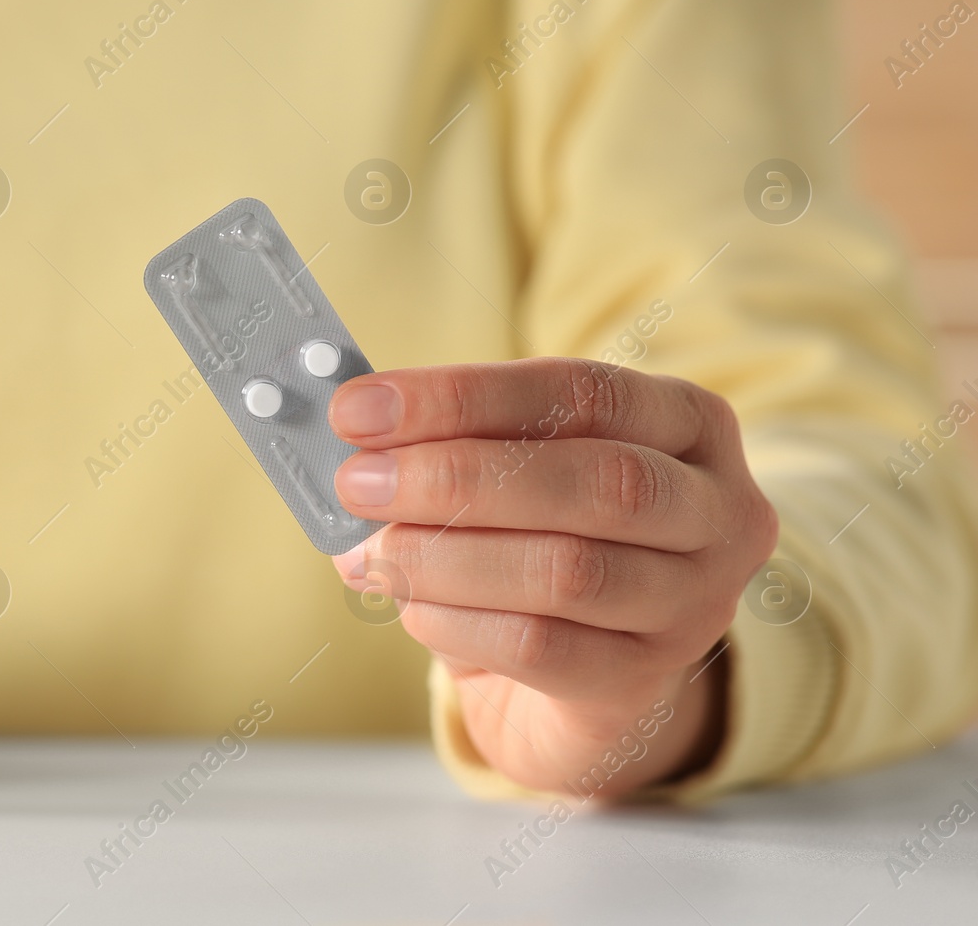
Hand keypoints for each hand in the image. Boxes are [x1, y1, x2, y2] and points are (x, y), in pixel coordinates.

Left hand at [328, 359, 777, 795]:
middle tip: (358, 481)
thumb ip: (451, 444)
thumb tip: (355, 438)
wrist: (585, 681)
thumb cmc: (545, 541)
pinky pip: (541, 648)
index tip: (360, 409)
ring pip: (568, 570)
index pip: (581, 392)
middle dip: (455, 476)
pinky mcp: (643, 682)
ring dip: (446, 554)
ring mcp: (695, 604)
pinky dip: (458, 622)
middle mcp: (718, 510)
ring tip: (372, 550)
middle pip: (594, 481)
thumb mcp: (516, 473)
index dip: (463, 397)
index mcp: (689, 423)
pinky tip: (410, 605)